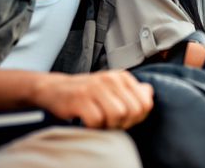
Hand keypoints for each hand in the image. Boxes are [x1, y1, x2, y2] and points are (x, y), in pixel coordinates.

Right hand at [32, 71, 153, 128]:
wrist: (55, 89)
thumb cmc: (87, 92)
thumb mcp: (113, 87)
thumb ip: (132, 91)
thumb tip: (149, 93)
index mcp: (122, 77)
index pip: (145, 103)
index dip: (138, 117)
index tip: (125, 119)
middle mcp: (111, 79)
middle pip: (132, 111)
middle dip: (124, 123)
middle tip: (111, 123)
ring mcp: (95, 87)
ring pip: (117, 115)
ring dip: (108, 125)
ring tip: (100, 121)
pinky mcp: (80, 98)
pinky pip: (97, 121)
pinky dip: (93, 126)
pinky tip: (87, 121)